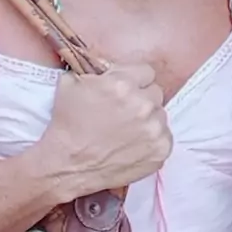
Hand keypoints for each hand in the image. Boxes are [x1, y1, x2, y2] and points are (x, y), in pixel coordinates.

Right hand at [42, 63, 171, 195]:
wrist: (67, 165)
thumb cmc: (67, 125)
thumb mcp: (71, 84)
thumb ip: (94, 69)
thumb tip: (105, 66)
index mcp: (122, 84)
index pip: (146, 72)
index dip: (134, 80)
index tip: (127, 89)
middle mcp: (142, 105)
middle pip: (155, 92)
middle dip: (141, 99)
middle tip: (124, 111)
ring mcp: (154, 130)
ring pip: (160, 115)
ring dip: (147, 119)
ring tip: (127, 130)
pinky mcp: (160, 150)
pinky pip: (165, 136)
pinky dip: (152, 140)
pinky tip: (133, 145)